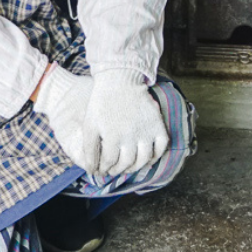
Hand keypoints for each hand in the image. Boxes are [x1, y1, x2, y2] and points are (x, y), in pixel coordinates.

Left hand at [36, 65, 168, 176]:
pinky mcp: (157, 124)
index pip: (109, 163)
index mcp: (112, 136)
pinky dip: (156, 156)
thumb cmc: (101, 102)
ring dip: (135, 168)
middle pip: (126, 164)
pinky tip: (147, 158)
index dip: (104, 169)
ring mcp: (146, 130)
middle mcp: (131, 136)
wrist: (120, 80)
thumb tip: (91, 171)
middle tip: (113, 170)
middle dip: (117, 171)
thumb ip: (89, 150)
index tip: (101, 170)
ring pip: (143, 160)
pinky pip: (161, 147)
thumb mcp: (90, 125)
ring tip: (128, 167)